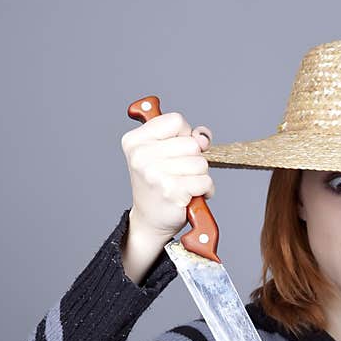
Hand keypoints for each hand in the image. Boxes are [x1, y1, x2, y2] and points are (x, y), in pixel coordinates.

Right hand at [120, 112, 214, 239]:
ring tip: (185, 185)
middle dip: (194, 159)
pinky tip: (191, 195)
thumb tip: (203, 137)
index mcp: (135, 140)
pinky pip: (205, 181)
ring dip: (200, 176)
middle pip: (192, 143)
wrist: (150, 220)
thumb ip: (186, 136)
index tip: (176, 150)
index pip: (176, 120)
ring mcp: (154, 173)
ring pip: (201, 163)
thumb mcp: (166, 153)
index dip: (184, 135)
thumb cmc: (160, 185)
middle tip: (179, 173)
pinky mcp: (171, 190)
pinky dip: (205, 190)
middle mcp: (141, 155)